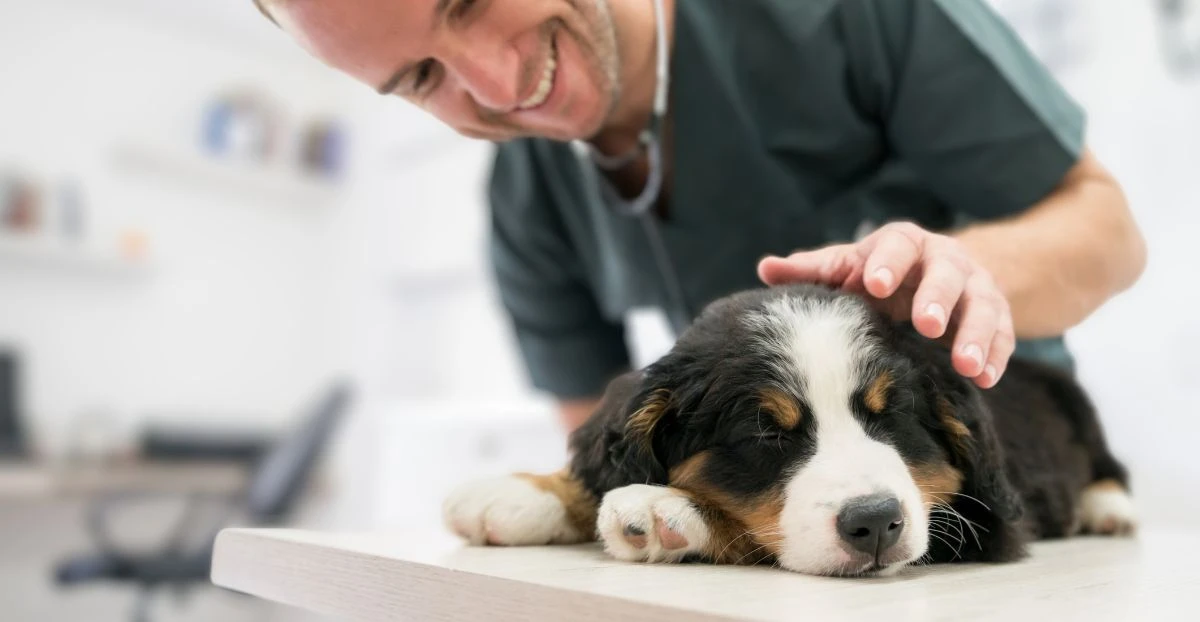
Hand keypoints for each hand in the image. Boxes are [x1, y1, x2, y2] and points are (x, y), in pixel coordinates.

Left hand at [757, 222, 1013, 388]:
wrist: (938, 277)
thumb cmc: (879, 274)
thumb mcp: (847, 268)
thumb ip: (812, 271)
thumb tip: (765, 269)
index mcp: (903, 244)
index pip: (897, 245)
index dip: (887, 263)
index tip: (874, 284)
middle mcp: (944, 260)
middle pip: (947, 272)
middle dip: (939, 297)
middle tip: (926, 324)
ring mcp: (975, 287)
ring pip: (983, 305)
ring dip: (976, 335)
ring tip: (966, 365)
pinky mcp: (998, 316)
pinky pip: (1004, 334)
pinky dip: (998, 356)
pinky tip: (986, 380)